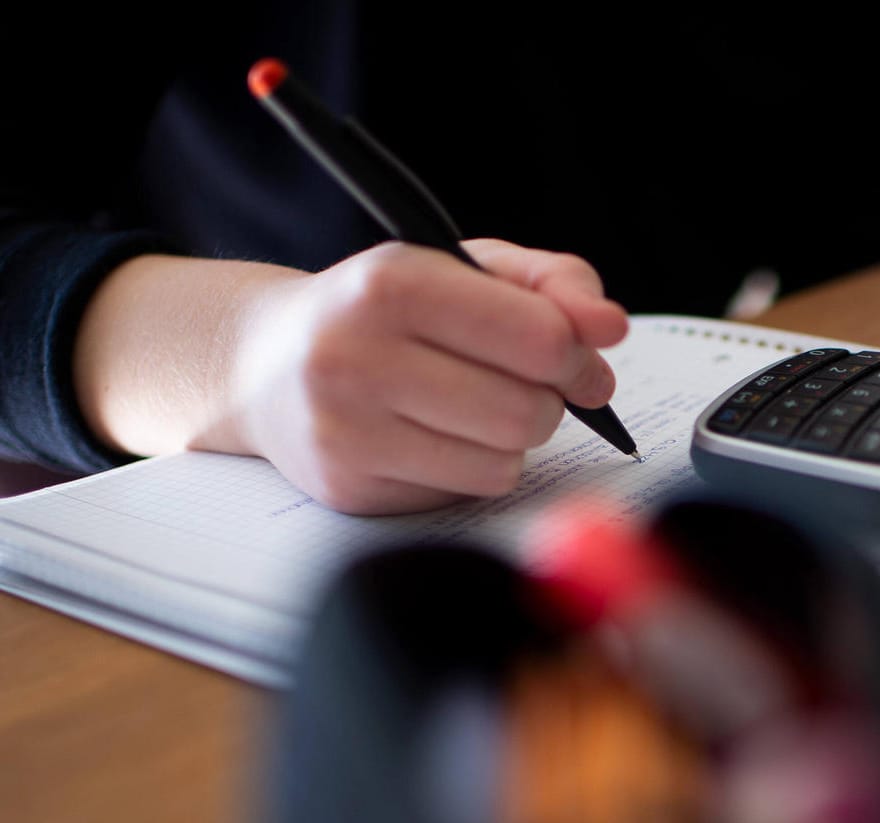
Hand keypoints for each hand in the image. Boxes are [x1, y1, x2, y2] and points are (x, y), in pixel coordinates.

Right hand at [229, 239, 627, 513]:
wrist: (263, 363)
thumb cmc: (383, 310)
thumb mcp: (462, 267)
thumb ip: (551, 282)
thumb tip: (610, 326)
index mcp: (393, 284)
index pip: (538, 336)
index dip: (579, 355)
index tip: (580, 360)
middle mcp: (357, 356)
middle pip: (528, 411)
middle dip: (547, 402)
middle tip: (526, 386)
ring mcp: (346, 430)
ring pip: (503, 462)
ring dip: (512, 440)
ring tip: (477, 409)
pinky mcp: (348, 488)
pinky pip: (464, 494)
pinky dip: (472, 468)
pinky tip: (435, 437)